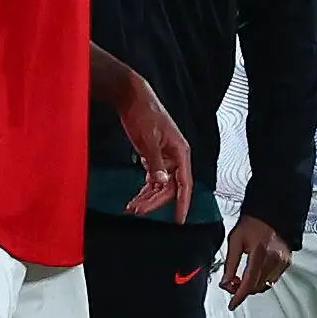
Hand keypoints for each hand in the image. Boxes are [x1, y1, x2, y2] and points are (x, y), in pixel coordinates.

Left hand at [117, 73, 192, 223]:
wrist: (133, 97)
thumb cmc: (144, 113)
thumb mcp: (148, 138)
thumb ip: (155, 161)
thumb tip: (161, 181)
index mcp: (180, 152)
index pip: (184, 184)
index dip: (182, 203)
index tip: (179, 220)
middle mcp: (176, 157)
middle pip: (169, 187)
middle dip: (154, 201)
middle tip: (136, 210)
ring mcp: (165, 157)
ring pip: (160, 185)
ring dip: (147, 197)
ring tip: (132, 207)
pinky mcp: (154, 156)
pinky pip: (153, 178)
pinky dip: (144, 189)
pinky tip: (135, 196)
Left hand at [221, 214, 290, 310]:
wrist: (271, 215)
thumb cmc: (253, 224)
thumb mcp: (235, 241)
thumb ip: (230, 263)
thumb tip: (225, 282)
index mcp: (260, 252)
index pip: (249, 281)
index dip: (239, 295)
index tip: (232, 304)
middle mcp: (274, 259)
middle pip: (257, 286)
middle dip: (243, 290)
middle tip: (231, 285)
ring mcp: (282, 262)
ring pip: (265, 285)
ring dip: (252, 286)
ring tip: (242, 279)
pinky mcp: (286, 263)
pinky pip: (272, 279)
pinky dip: (262, 280)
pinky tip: (255, 273)